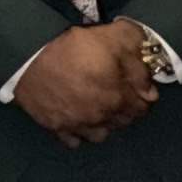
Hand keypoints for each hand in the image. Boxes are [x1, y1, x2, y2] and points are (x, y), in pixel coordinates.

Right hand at [15, 24, 154, 144]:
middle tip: (118, 93)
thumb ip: (139, 65)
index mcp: (118, 99)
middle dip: (125, 109)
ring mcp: (77, 125)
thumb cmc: (76, 47)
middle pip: (123, 122)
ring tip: (99, 107)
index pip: (142, 108)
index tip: (136, 87)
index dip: (142, 96)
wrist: (30, 56)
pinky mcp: (55, 127)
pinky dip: (79, 132)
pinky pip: (73, 140)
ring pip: (101, 135)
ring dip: (105, 124)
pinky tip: (78, 118)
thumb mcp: (117, 40)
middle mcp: (100, 118)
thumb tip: (151, 90)